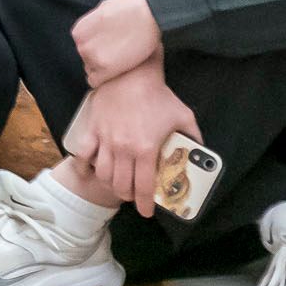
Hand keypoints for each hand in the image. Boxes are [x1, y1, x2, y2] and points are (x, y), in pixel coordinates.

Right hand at [63, 67, 198, 216]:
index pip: (145, 187)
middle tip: (134, 196)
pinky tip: (89, 172)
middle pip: (122, 185)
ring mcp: (105, 140)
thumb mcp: (184, 116)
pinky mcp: (92, 129)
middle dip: (129, 196)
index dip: (146, 205)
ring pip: (103, 174)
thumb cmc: (157, 95)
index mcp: (146, 149)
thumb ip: (194, 138)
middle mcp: (124, 149)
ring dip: (110, 185)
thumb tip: (202, 154)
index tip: (147, 213)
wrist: (130, 73)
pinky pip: (82, 154)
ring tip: (117, 184)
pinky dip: (84, 167)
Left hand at [72, 0, 162, 88]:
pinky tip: (117, 73)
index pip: (83, 47)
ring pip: (92, 70)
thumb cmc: (129, 9)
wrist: (146, 14)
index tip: (110, 49)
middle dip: (101, 59)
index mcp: (79, 32)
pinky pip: (96, 81)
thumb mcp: (102, 11)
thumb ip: (95, 24)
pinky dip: (105, 79)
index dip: (98, 49)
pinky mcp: (105, 68)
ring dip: (104, 69)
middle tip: (118, 56)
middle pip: (87, 59)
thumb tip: (97, 28)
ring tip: (121, 62)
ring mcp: (91, 57)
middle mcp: (81, 45)